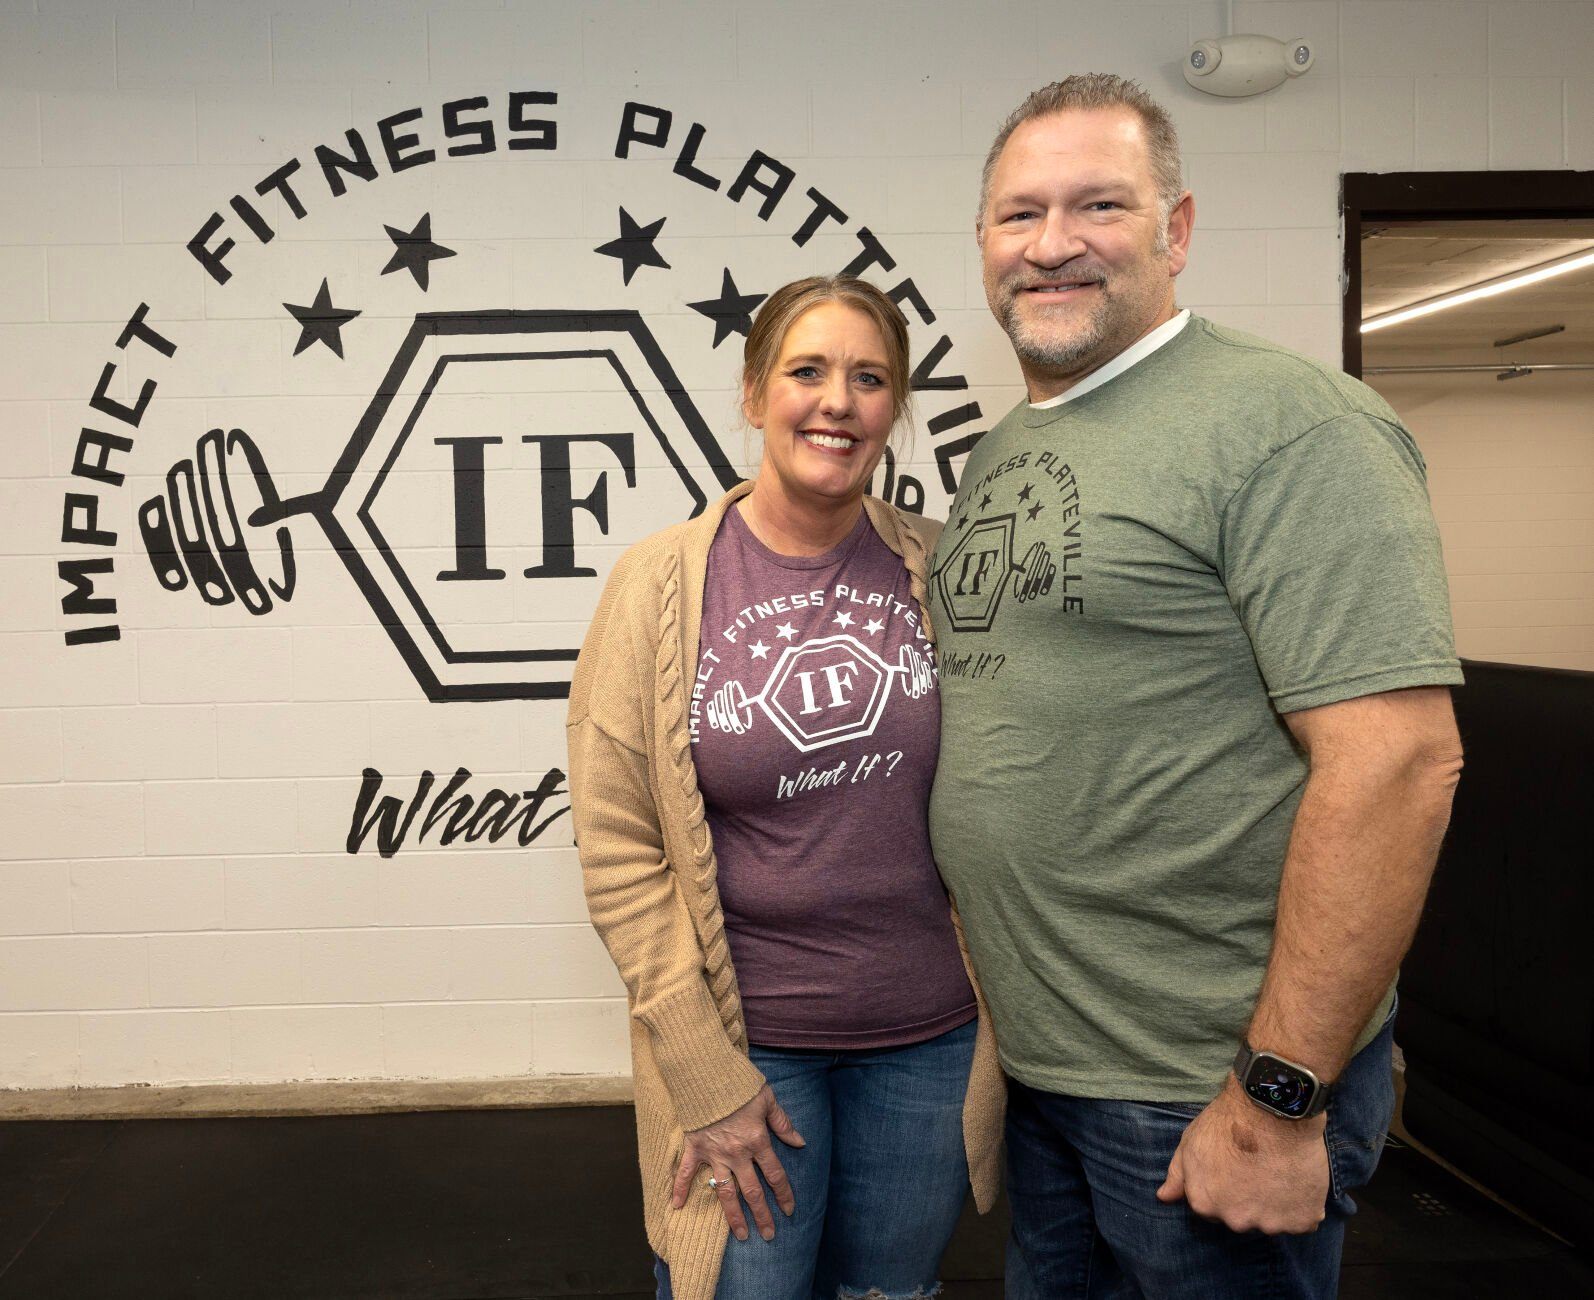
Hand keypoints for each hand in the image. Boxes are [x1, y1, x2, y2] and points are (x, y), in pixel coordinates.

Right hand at [670, 1084, 805, 1241]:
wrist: (707, 1073)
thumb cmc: (740, 1084)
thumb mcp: (768, 1099)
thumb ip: (783, 1123)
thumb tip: (800, 1142)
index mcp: (757, 1141)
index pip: (775, 1175)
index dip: (784, 1194)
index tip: (789, 1210)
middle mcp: (737, 1153)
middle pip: (753, 1192)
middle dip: (763, 1215)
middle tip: (769, 1235)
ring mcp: (714, 1154)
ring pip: (726, 1192)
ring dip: (734, 1216)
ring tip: (742, 1235)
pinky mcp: (695, 1148)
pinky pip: (687, 1173)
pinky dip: (680, 1189)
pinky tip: (676, 1207)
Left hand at [1155, 1077, 1329, 1233]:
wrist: (1271, 1107)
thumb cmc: (1228, 1120)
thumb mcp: (1190, 1142)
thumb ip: (1178, 1175)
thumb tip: (1164, 1197)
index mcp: (1205, 1204)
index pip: (1214, 1207)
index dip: (1226, 1186)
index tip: (1236, 1167)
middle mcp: (1235, 1221)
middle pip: (1244, 1217)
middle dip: (1250, 1198)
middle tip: (1259, 1167)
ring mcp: (1270, 1223)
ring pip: (1274, 1220)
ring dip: (1278, 1203)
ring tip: (1279, 1168)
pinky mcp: (1301, 1220)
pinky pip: (1303, 1220)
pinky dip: (1303, 1204)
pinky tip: (1297, 1177)